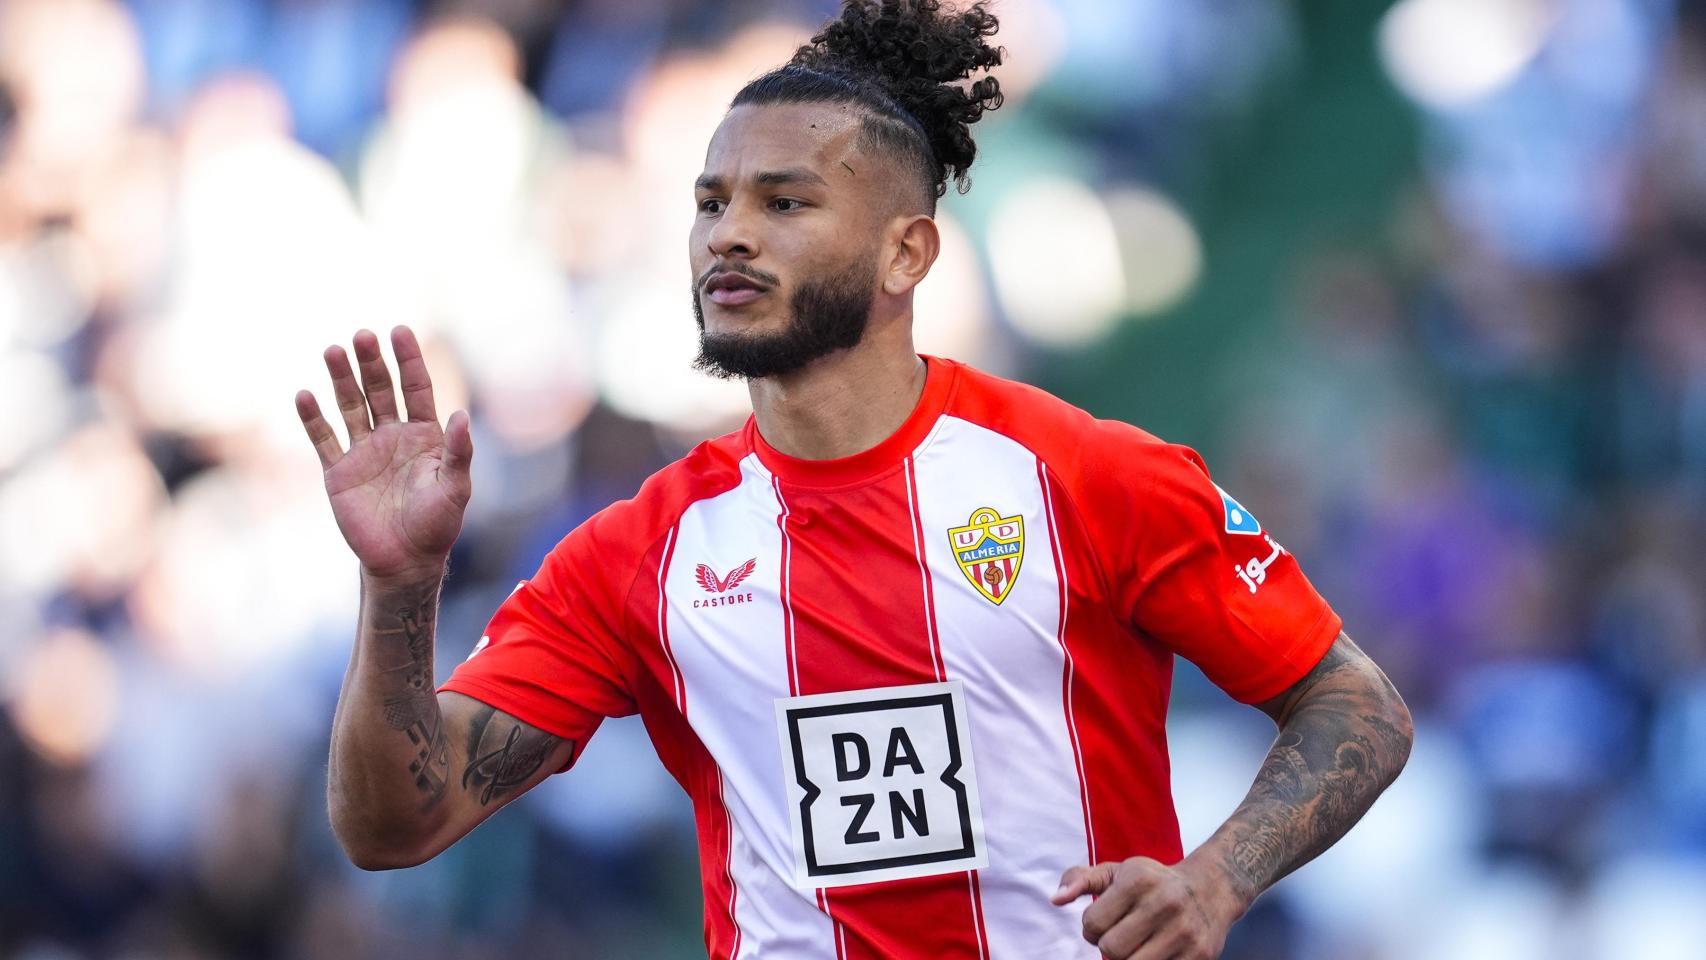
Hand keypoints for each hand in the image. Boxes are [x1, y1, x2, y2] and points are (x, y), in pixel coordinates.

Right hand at [296, 326, 471, 581]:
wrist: (405, 561)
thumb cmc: (437, 525)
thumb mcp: (455, 489)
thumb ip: (458, 453)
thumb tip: (462, 415)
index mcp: (424, 435)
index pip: (416, 388)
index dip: (408, 360)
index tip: (399, 330)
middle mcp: (392, 436)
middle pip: (379, 390)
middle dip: (371, 363)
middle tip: (362, 335)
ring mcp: (364, 452)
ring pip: (350, 406)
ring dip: (340, 379)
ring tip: (332, 350)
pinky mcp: (339, 472)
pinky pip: (324, 440)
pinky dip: (313, 418)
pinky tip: (304, 395)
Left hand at [1050, 856, 1240, 959]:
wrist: (1211, 888)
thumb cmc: (1153, 882)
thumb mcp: (1118, 871)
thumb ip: (1081, 880)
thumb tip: (1055, 900)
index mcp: (1138, 880)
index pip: (1093, 923)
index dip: (1091, 928)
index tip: (1103, 922)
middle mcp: (1164, 904)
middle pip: (1112, 950)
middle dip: (1108, 946)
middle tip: (1119, 936)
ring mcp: (1184, 932)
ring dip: (1127, 959)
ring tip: (1135, 945)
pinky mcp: (1199, 956)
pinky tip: (1154, 951)